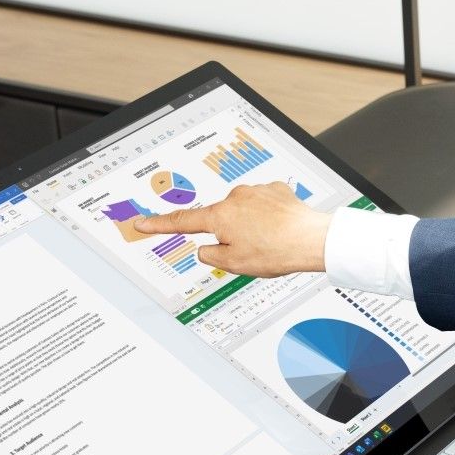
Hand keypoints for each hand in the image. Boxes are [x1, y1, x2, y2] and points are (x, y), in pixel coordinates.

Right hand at [131, 182, 330, 277]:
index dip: (159, 225)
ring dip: (250, 225)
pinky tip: (279, 229)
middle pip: (220, 219)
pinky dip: (267, 217)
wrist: (312, 239)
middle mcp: (235, 198)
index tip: (142, 223)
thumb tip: (206, 249)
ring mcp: (256, 191)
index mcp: (220, 217)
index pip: (182, 222)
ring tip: (270, 242)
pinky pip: (263, 205)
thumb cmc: (276, 251)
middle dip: (229, 233)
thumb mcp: (235, 264)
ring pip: (243, 212)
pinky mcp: (275, 191)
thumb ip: (212, 256)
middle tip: (250, 251)